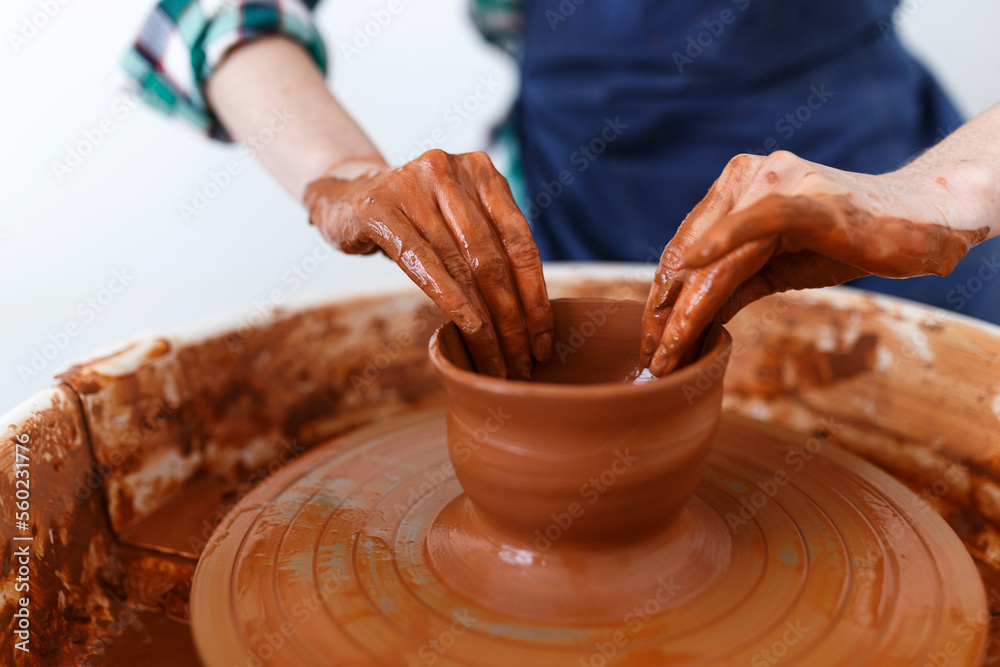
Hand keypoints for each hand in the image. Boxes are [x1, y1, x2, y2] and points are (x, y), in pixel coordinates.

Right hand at [304, 149, 552, 378]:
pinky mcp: (378, 209)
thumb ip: (493, 247)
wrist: (344, 197)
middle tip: (521, 363)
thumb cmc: (414, 219)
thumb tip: (534, 315)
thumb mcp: (457, 220)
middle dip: (512, 320)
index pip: (520, 241)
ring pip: (461, 268)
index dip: (536, 296)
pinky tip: (470, 331)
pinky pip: (423, 264)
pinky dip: (451, 302)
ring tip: (496, 362)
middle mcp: (449, 169)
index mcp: (480, 170)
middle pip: (493, 259)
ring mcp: (411, 185)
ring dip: (484, 325)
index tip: (544, 340)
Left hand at [640, 151, 988, 375]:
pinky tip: (691, 269)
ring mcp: (776, 182)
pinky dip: (721, 242)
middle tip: (653, 358)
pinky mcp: (807, 197)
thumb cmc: (847, 242)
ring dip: (687, 307)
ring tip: (670, 350)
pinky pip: (757, 221)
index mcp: (734, 189)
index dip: (662, 298)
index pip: (684, 249)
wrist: (919, 222)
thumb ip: (733, 285)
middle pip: (691, 255)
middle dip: (667, 312)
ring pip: (716, 253)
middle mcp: (747, 177)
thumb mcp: (776, 268)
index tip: (649, 341)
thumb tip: (689, 323)